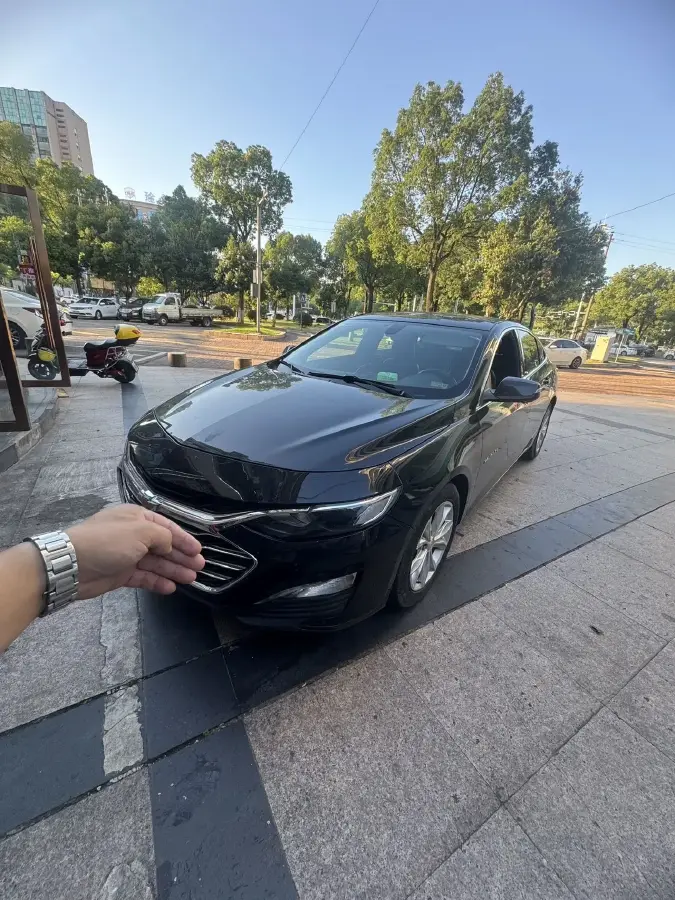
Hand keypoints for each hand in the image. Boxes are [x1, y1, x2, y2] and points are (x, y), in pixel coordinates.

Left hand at [68, 505, 204, 598]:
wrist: (73, 564)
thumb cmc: (108, 541)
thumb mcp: (141, 531)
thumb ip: (162, 537)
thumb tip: (169, 546)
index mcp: (137, 518)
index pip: (166, 527)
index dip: (183, 538)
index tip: (199, 550)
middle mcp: (133, 535)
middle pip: (163, 546)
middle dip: (181, 556)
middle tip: (200, 567)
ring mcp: (126, 555)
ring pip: (155, 563)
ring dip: (173, 570)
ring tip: (191, 579)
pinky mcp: (120, 574)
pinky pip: (143, 577)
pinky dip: (157, 582)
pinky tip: (171, 588)